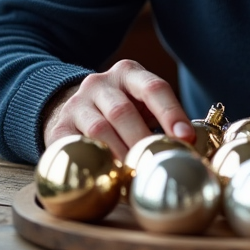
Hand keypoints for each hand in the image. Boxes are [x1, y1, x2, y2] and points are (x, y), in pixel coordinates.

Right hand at [41, 59, 193, 161]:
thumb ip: (162, 119)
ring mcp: (76, 104)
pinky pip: (75, 147)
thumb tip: (190, 148)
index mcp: (128, 73)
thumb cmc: (121, 110)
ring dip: (120, 155)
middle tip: (159, 163)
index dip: (171, 113)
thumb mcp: (140, 103)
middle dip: (144, 140)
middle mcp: (100, 83)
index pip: (153, 88)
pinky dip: (94, 162)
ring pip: (99, 130)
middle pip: (123, 111)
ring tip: (136, 175)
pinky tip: (107, 176)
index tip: (185, 138)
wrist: (70, 107)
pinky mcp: (59, 127)